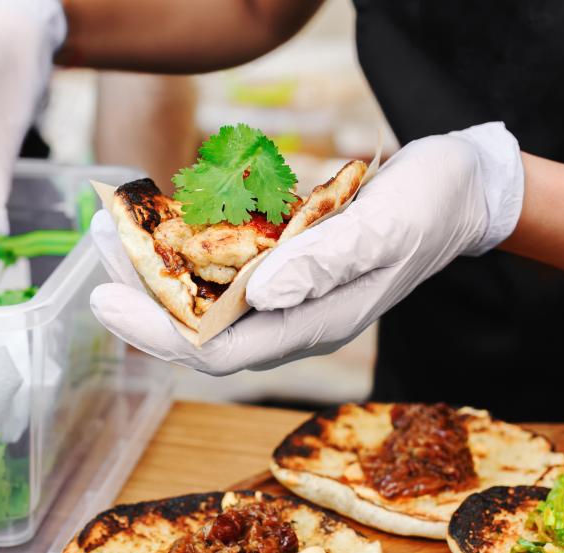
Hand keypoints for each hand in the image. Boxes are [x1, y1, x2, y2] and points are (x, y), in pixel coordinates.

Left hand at [89, 122, 524, 374]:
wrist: (464, 191)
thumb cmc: (430, 207)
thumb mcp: (382, 227)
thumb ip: (324, 262)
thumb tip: (259, 292)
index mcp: (316, 323)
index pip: (220, 351)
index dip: (157, 333)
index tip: (106, 300)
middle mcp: (297, 317)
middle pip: (204, 331)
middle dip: (145, 302)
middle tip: (98, 256)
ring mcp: (295, 293)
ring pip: (213, 302)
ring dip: (162, 275)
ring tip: (118, 236)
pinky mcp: (294, 265)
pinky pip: (232, 272)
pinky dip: (196, 253)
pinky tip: (171, 227)